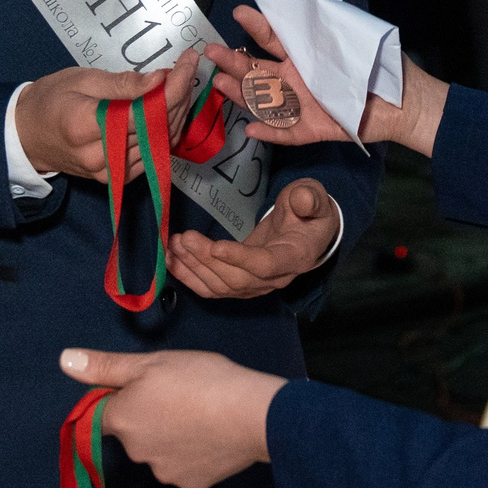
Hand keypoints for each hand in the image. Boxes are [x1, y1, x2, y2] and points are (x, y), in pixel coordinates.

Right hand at [15, 50, 199, 183]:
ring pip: (161, 141)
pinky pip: (154, 152)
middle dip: (180, 94)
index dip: (173, 87)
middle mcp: (100, 157)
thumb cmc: (51, 100)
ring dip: (177, 111)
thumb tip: (161, 80)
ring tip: (180, 82)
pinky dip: (166, 128)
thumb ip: (123, 83)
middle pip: (157, 126)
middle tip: (188, 67)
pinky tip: (168, 107)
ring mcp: (111, 173)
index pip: (144, 111)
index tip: (188, 62)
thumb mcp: (82, 80)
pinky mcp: (119, 178)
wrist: (29, 136)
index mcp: (85, 128)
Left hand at [59, 348, 281, 487]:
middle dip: (149, 416)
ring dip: (170, 436)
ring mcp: (163, 472)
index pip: (103, 413)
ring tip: (200, 414)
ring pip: (158, 451)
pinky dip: (192, 454)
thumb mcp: (151, 362)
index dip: (123, 397)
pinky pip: (183, 466)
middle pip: (133, 432)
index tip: (148, 386)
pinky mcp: (190, 484)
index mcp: (122, 419)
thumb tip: (63, 360)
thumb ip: (106, 365)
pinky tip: (211, 436)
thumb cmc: (200, 380)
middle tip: (180, 394)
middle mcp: (135, 451)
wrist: (252, 415)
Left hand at [168, 179, 337, 298]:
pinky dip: (190, 278)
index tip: (215, 246)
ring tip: (174, 245)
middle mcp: (275, 279)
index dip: (240, 259)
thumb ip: (309, 198)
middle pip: (237, 279)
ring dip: (194, 268)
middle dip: (207, 260)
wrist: (309, 234)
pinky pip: (213, 289)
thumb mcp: (314, 198)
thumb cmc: (310, 212)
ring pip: (221, 287)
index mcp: (294, 258)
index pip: (265, 265)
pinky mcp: (241, 284)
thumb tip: (302, 200)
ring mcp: (257, 285)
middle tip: (185, 238)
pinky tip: (172, 263)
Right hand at [210, 7, 449, 157]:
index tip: (240, 12)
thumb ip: (326, 28)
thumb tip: (303, 5)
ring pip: (265, 101)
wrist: (406, 102)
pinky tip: (251, 129)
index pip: (275, 38)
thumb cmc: (380, 67)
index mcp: (305, 54)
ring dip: (241, 93)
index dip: (258, 25)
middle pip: (259, 70)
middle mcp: (297, 78)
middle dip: (233, 60)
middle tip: (209, 52)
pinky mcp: (315, 129)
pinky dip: (270, 133)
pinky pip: (288, 133)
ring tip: (219, 83)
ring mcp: (302, 105)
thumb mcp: (352, 39)